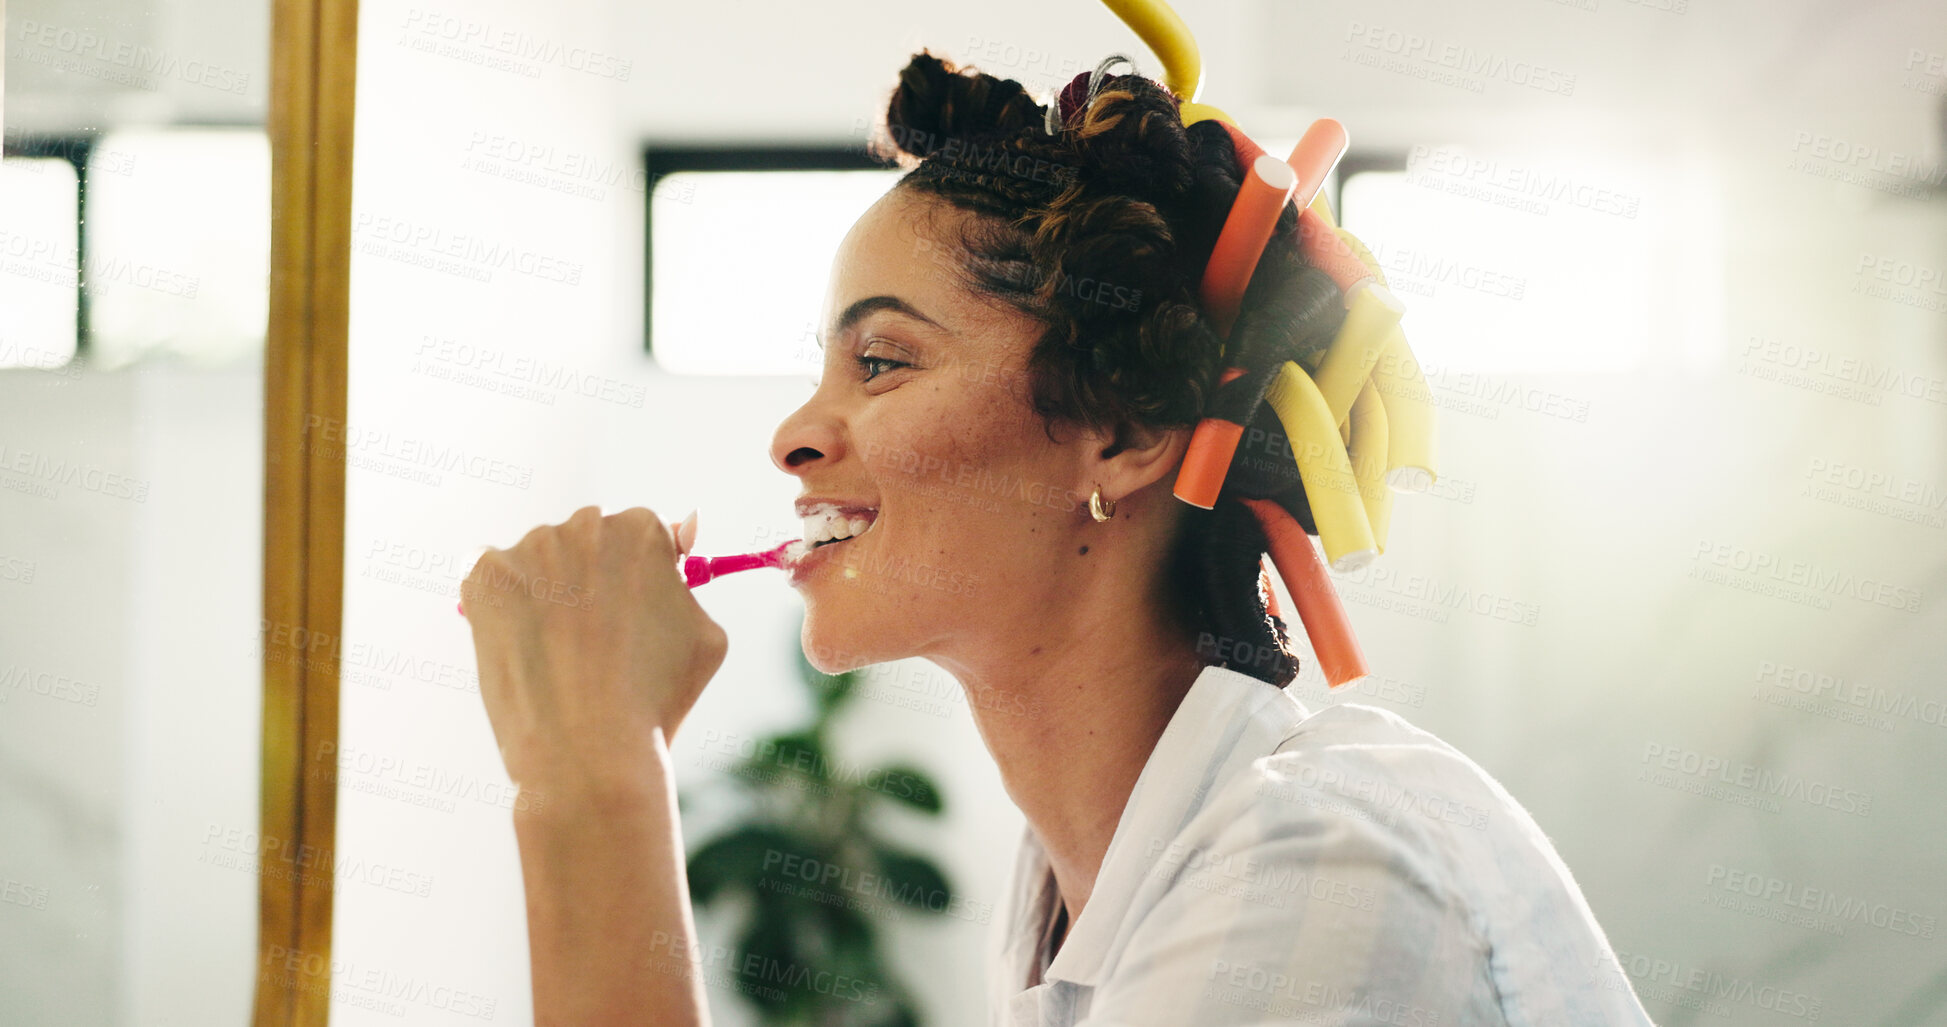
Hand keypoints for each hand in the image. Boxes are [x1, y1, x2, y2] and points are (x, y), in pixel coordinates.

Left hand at [461, 506, 726, 796]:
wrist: (590, 750)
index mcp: (644, 530)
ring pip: (539, 564)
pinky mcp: (484, 576)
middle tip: (595, 644)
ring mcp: (532, 548)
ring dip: (547, 595)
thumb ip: (689, 583)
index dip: (636, 580)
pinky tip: (523, 648)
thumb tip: (682, 533)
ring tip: (562, 659)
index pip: (640, 536)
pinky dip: (500, 607)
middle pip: (588, 543)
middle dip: (591, 582)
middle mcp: (587, 525)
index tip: (629, 614)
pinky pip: (490, 579)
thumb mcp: (705, 636)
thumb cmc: (655, 701)